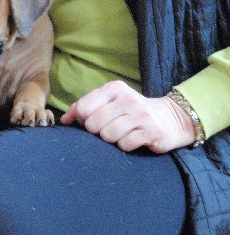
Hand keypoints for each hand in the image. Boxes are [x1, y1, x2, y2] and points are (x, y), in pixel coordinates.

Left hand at [60, 80, 196, 152]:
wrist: (169, 118)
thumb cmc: (130, 111)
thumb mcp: (108, 102)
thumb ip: (84, 107)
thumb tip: (64, 120)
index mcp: (114, 88)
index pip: (83, 108)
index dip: (81, 120)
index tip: (88, 122)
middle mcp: (128, 99)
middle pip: (93, 124)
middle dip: (97, 131)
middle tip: (108, 128)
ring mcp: (141, 115)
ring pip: (108, 136)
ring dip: (111, 139)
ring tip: (121, 133)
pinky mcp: (152, 131)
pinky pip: (124, 144)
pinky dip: (125, 145)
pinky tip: (133, 139)